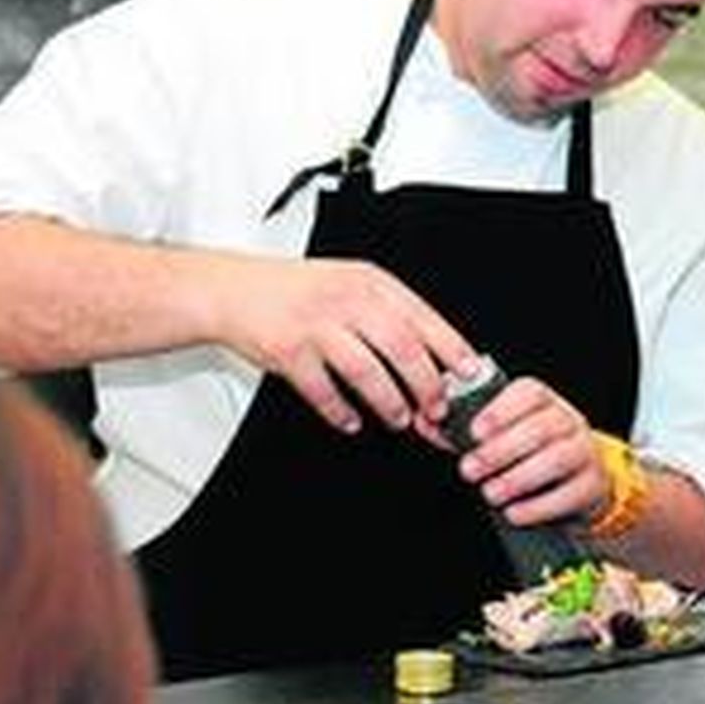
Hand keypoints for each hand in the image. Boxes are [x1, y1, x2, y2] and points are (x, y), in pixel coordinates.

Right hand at [211, 254, 478, 432]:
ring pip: (366, 371)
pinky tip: (349, 420)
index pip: (424, 317)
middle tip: (436, 409)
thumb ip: (388, 315)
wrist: (234, 290)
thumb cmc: (297, 292)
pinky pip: (322, 390)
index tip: (470, 374)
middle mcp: (346, 299)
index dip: (451, 349)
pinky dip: (339, 411)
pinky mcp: (288, 349)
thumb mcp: (350, 286)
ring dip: (388, 402)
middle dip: (425, 385)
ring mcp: (316, 323)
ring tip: (397, 418)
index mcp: (370, 283)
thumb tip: (435, 355)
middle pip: (402, 347)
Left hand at [447, 377, 607, 527]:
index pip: (529, 392)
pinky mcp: (592, 484)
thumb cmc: (528, 453)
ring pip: (557, 458)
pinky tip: (513, 512)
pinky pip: (570, 493)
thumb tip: (424, 422)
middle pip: (541, 428)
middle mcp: (568, 420)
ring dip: (518, 478)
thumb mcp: (497, 436)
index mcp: (543, 401)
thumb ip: (460, 429)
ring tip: (489, 493)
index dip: (501, 411)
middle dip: (501, 451)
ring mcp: (585, 451)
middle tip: (469, 470)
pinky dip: (538, 506)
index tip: (474, 432)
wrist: (576, 483)